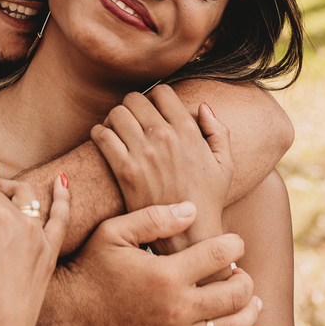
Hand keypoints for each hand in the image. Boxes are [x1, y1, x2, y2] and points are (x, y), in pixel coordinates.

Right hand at [56, 202, 259, 325]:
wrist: (67, 314)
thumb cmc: (90, 268)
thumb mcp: (115, 232)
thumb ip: (154, 218)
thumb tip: (192, 210)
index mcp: (166, 274)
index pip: (219, 256)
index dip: (234, 245)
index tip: (234, 242)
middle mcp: (177, 308)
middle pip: (234, 294)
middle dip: (245, 279)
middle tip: (240, 271)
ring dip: (249, 313)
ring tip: (252, 301)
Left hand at [91, 85, 232, 248]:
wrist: (189, 234)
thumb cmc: (208, 200)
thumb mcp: (225, 164)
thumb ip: (219, 130)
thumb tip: (203, 106)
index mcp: (188, 130)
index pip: (162, 91)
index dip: (155, 97)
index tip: (152, 110)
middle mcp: (164, 136)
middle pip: (135, 98)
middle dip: (132, 106)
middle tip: (132, 120)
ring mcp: (143, 152)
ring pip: (116, 113)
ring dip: (114, 118)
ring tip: (118, 130)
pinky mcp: (124, 170)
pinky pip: (102, 135)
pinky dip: (99, 133)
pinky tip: (105, 141)